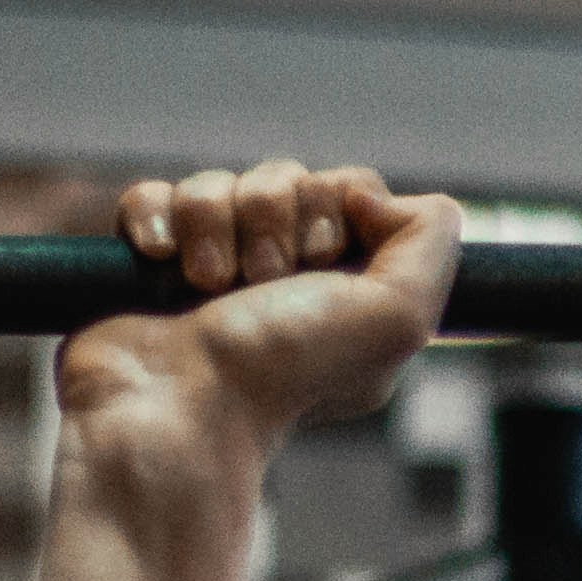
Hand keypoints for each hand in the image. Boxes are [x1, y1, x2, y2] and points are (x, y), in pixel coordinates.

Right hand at [60, 158, 462, 455]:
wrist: (177, 402)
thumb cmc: (284, 371)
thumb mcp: (399, 317)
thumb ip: (431, 243)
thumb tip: (370, 195)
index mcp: (344, 288)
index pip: (350, 190)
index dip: (334, 209)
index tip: (320, 264)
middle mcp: (280, 277)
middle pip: (283, 178)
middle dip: (272, 222)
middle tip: (260, 285)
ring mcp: (211, 267)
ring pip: (216, 183)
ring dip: (214, 226)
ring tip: (207, 286)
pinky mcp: (149, 262)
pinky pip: (154, 196)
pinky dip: (156, 218)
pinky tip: (161, 261)